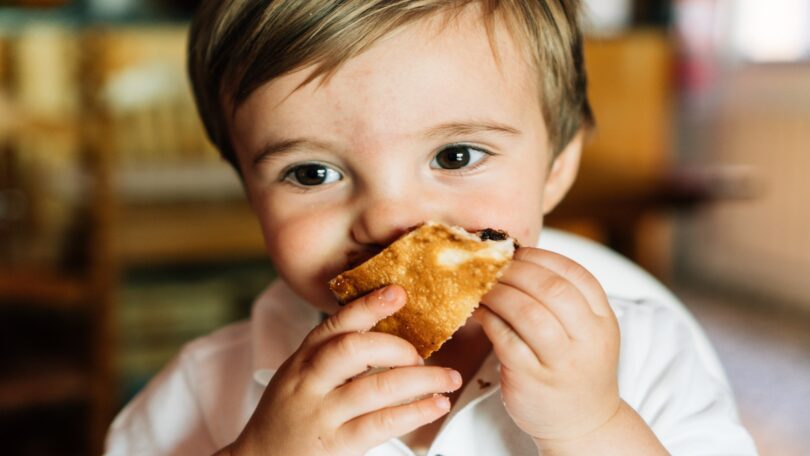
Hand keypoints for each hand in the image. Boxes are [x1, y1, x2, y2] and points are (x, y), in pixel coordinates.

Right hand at [226, 285, 461, 454]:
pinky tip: (436, 404)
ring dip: (421, 379)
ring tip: (447, 378)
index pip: (334, 325)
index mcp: (302, 360)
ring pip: (377, 387)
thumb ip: (331, 354)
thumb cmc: (286, 416)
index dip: (367, 306)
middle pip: (353, 349)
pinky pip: (382, 423)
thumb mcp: (298, 376)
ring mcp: (322, 414)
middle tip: (420, 354)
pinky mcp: (336, 445)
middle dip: (396, 346)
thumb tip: (387, 334)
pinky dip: (416, 411)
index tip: (397, 293)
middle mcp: (309, 382)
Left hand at [474, 247, 620, 447]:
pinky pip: (505, 339)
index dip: (541, 257)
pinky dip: (488, 319)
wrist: (582, 424)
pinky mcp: (532, 379)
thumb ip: (565, 299)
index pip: (576, 274)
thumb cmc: (576, 369)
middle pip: (552, 288)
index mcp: (603, 320)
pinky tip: (479, 313)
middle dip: (516, 270)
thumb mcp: (586, 332)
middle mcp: (588, 340)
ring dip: (498, 293)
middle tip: (492, 266)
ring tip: (481, 287)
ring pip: (527, 312)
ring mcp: (561, 362)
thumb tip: (514, 260)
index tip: (516, 252)